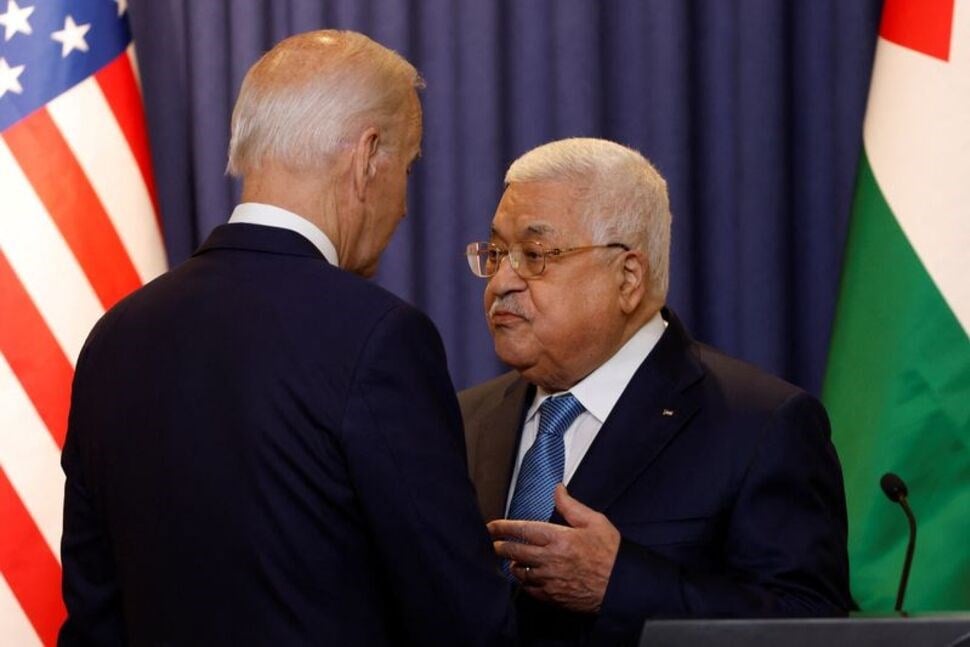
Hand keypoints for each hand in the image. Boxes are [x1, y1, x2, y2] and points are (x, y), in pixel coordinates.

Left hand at [487, 485, 620, 612]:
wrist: (622, 585)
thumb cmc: (611, 553)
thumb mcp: (594, 521)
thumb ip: (570, 506)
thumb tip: (557, 490)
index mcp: (558, 538)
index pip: (522, 530)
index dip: (503, 527)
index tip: (491, 526)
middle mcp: (549, 559)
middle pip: (514, 552)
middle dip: (500, 546)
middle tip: (493, 543)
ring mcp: (550, 580)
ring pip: (520, 572)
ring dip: (513, 565)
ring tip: (511, 561)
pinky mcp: (554, 596)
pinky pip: (530, 590)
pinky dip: (525, 583)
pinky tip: (526, 578)